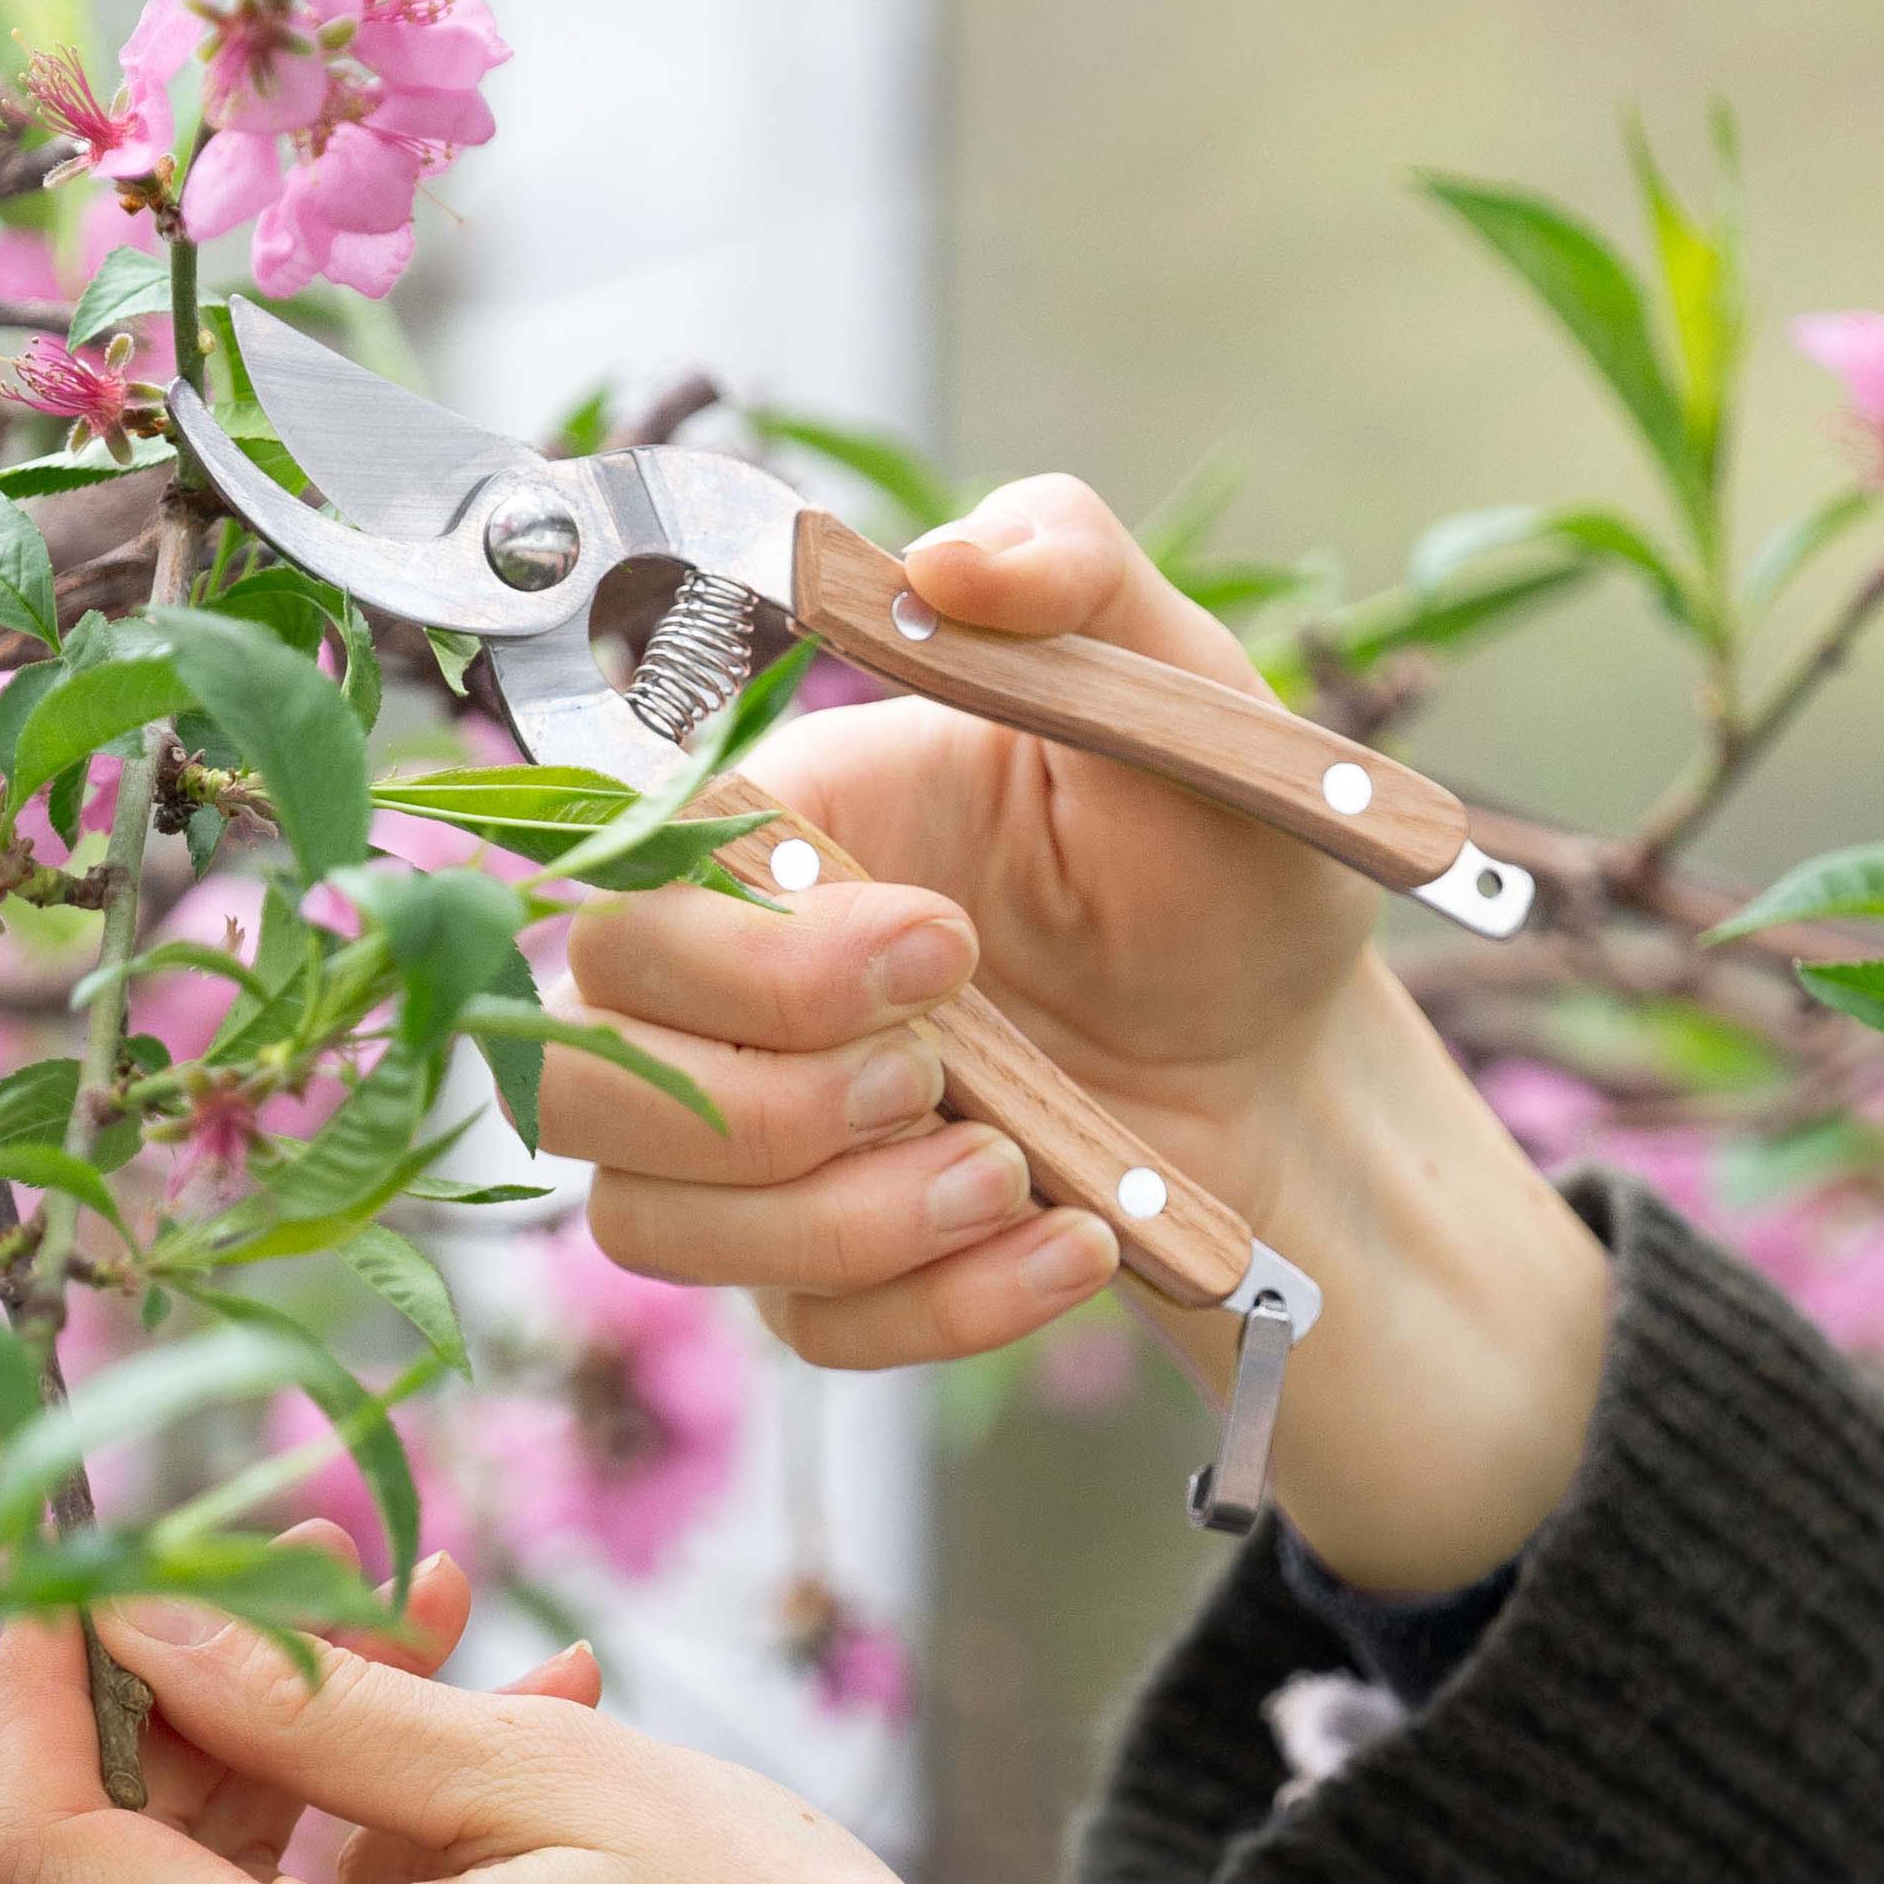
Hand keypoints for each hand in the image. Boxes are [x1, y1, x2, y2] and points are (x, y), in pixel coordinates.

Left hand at [0, 1569, 1191, 1883]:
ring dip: (309, 1754)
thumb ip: (318, 1703)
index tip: (80, 1562)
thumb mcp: (545, 1775)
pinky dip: (373, 1844)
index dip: (36, 1699)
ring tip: (449, 1618)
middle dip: (203, 1701)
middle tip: (326, 1558)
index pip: (52, 1863)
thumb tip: (138, 1618)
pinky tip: (511, 1725)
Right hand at [540, 478, 1609, 1590]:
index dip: (747, 941)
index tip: (944, 939)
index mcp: (778, 824)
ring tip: (1007, 1172)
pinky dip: (931, 1306)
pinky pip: (793, 1327)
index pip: (626, 882)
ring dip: (827, 1219)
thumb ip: (1081, 572)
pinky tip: (1069, 1245)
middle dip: (766, 1091)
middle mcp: (731, 982)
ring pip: (648, 1218)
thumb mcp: (1188, 698)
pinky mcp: (827, 1265)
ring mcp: (761, 1135)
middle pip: (582, 1058)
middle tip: (947, 1062)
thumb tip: (953, 557)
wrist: (1302, 1065)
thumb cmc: (1224, 860)